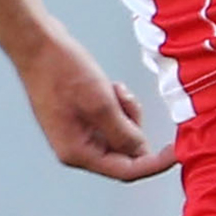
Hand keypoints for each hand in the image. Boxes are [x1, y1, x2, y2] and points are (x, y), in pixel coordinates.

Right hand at [3, 15, 173, 182]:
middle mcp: (76, 147)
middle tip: (127, 101)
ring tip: (115, 90)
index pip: (126, 171)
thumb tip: (141, 152)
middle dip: (134, 126)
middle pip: (125, 152)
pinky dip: (118, 105)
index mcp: (77, 152)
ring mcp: (77, 131)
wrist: (38, 45)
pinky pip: (112, 119)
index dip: (154, 163)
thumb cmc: (62, 72)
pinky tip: (109, 87)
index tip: (176, 151)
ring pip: (121, 133)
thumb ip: (124, 133)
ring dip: (127, 112)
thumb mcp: (101, 105)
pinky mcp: (80, 116)